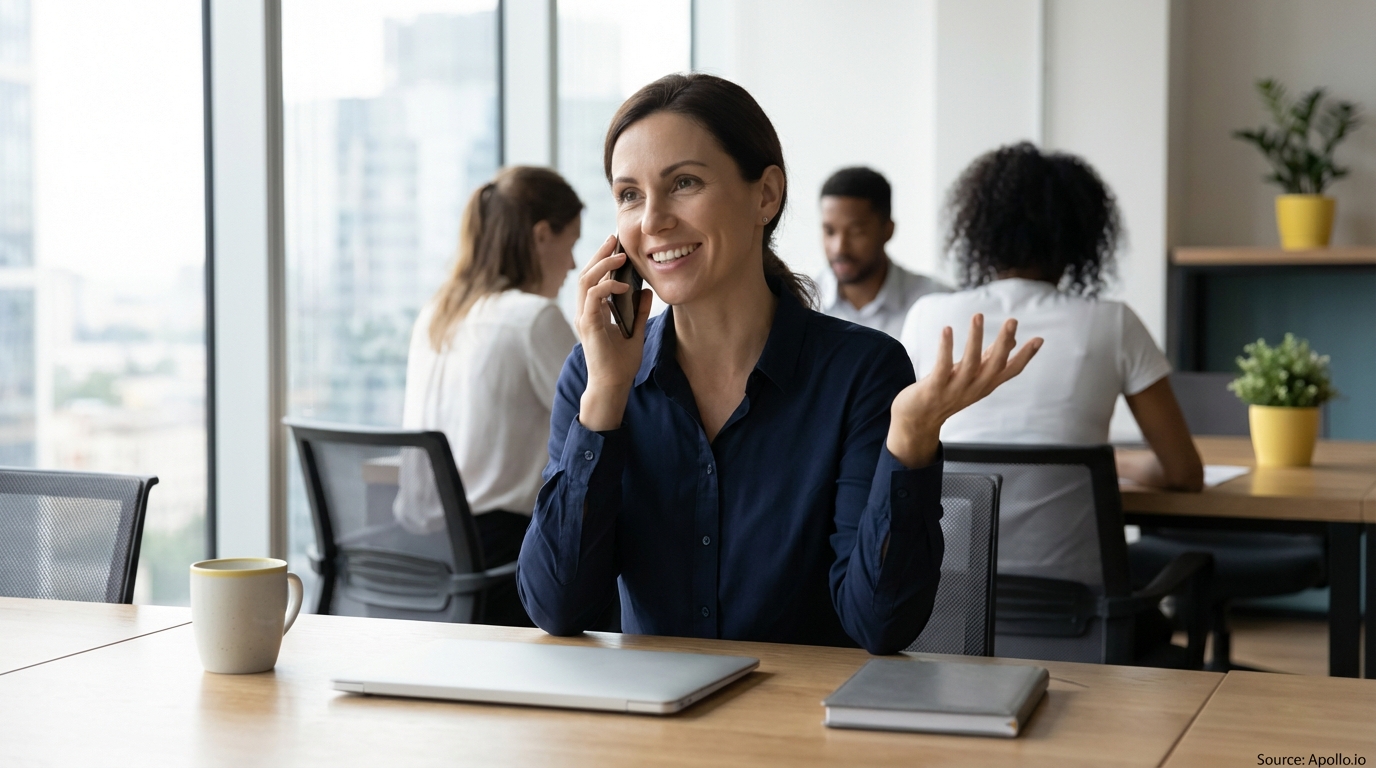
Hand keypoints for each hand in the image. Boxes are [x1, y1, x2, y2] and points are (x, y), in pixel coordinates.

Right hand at [576, 234, 652, 430]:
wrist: (613, 385)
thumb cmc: (620, 363)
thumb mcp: (635, 332)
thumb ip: (639, 312)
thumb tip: (647, 292)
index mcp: (594, 311)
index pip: (594, 278)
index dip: (603, 260)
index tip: (616, 246)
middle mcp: (585, 311)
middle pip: (586, 273)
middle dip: (600, 254)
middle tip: (614, 238)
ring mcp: (584, 317)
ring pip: (585, 281)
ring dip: (602, 265)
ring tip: (619, 255)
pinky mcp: (589, 325)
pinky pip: (593, 297)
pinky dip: (607, 287)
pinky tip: (624, 285)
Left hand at [887, 314, 1042, 467]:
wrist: (917, 420)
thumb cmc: (947, 392)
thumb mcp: (973, 376)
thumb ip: (991, 359)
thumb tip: (1012, 340)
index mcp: (985, 384)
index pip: (1011, 371)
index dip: (1026, 356)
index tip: (1039, 339)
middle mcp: (974, 388)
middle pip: (994, 365)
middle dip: (1004, 343)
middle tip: (1012, 321)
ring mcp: (955, 389)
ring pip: (970, 363)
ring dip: (975, 338)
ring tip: (978, 316)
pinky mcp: (934, 388)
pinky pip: (942, 366)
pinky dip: (946, 347)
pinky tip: (947, 329)